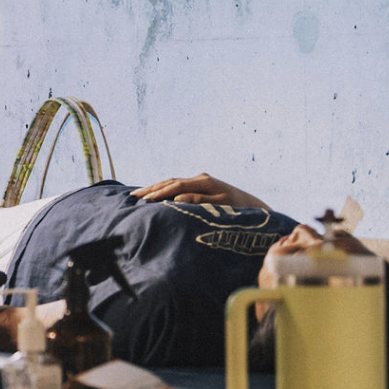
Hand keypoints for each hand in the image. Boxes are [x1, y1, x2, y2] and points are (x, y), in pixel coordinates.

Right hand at [130, 172, 268, 209]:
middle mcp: (200, 178)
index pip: (175, 186)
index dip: (159, 192)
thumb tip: (177, 198)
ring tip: (139, 195)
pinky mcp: (201, 186)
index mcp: (204, 181)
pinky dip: (165, 189)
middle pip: (171, 181)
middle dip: (152, 188)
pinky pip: (178, 186)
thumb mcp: (221, 207)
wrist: (254, 207)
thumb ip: (199, 201)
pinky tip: (156, 194)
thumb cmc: (240, 210)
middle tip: (134, 196)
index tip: (144, 200)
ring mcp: (200, 181)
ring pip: (173, 182)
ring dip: (156, 187)